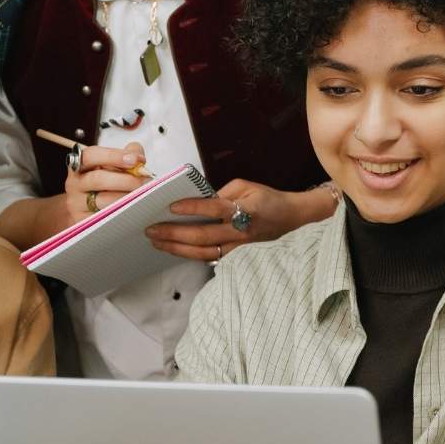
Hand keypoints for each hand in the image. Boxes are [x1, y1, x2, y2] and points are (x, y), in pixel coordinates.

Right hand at [58, 143, 147, 228]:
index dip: (113, 156)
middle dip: (125, 180)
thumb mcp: (115, 166)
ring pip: (102, 201)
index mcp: (80, 165)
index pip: (91, 155)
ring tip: (143, 195)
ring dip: (125, 197)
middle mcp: (74, 183)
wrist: (90, 209)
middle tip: (144, 181)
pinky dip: (121, 213)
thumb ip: (129, 156)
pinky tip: (133, 210)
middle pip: (97, 179)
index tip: (135, 160)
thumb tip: (139, 159)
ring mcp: (76, 204)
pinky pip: (104, 218)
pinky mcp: (82, 222)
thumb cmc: (107, 183)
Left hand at [144, 179, 336, 262]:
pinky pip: (209, 258)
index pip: (215, 209)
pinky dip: (189, 254)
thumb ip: (221, 192)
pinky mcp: (236, 256)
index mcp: (245, 209)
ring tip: (156, 242)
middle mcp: (241, 232)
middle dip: (174, 234)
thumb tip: (197, 199)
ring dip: (177, 248)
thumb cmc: (268, 200)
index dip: (193, 207)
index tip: (171, 206)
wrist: (293, 220)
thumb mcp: (247, 185)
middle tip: (151, 230)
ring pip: (203, 253)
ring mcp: (239, 248)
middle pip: (203, 236)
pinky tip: (173, 249)